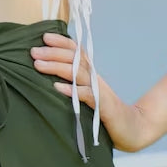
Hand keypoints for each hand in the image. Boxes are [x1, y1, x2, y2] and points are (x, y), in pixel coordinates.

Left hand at [30, 33, 155, 152]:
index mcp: (92, 74)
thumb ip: (77, 85)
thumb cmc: (108, 115)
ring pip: (77, 73)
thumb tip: (54, 80)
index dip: (61, 42)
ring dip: (56, 67)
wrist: (133, 130)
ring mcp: (99, 91)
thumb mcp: (91, 96)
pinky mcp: (103, 106)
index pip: (77, 51)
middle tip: (33, 52)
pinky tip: (57, 88)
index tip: (44, 37)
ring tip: (38, 65)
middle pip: (74, 58)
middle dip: (52, 53)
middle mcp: (95, 78)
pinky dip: (71, 90)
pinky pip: (85, 95)